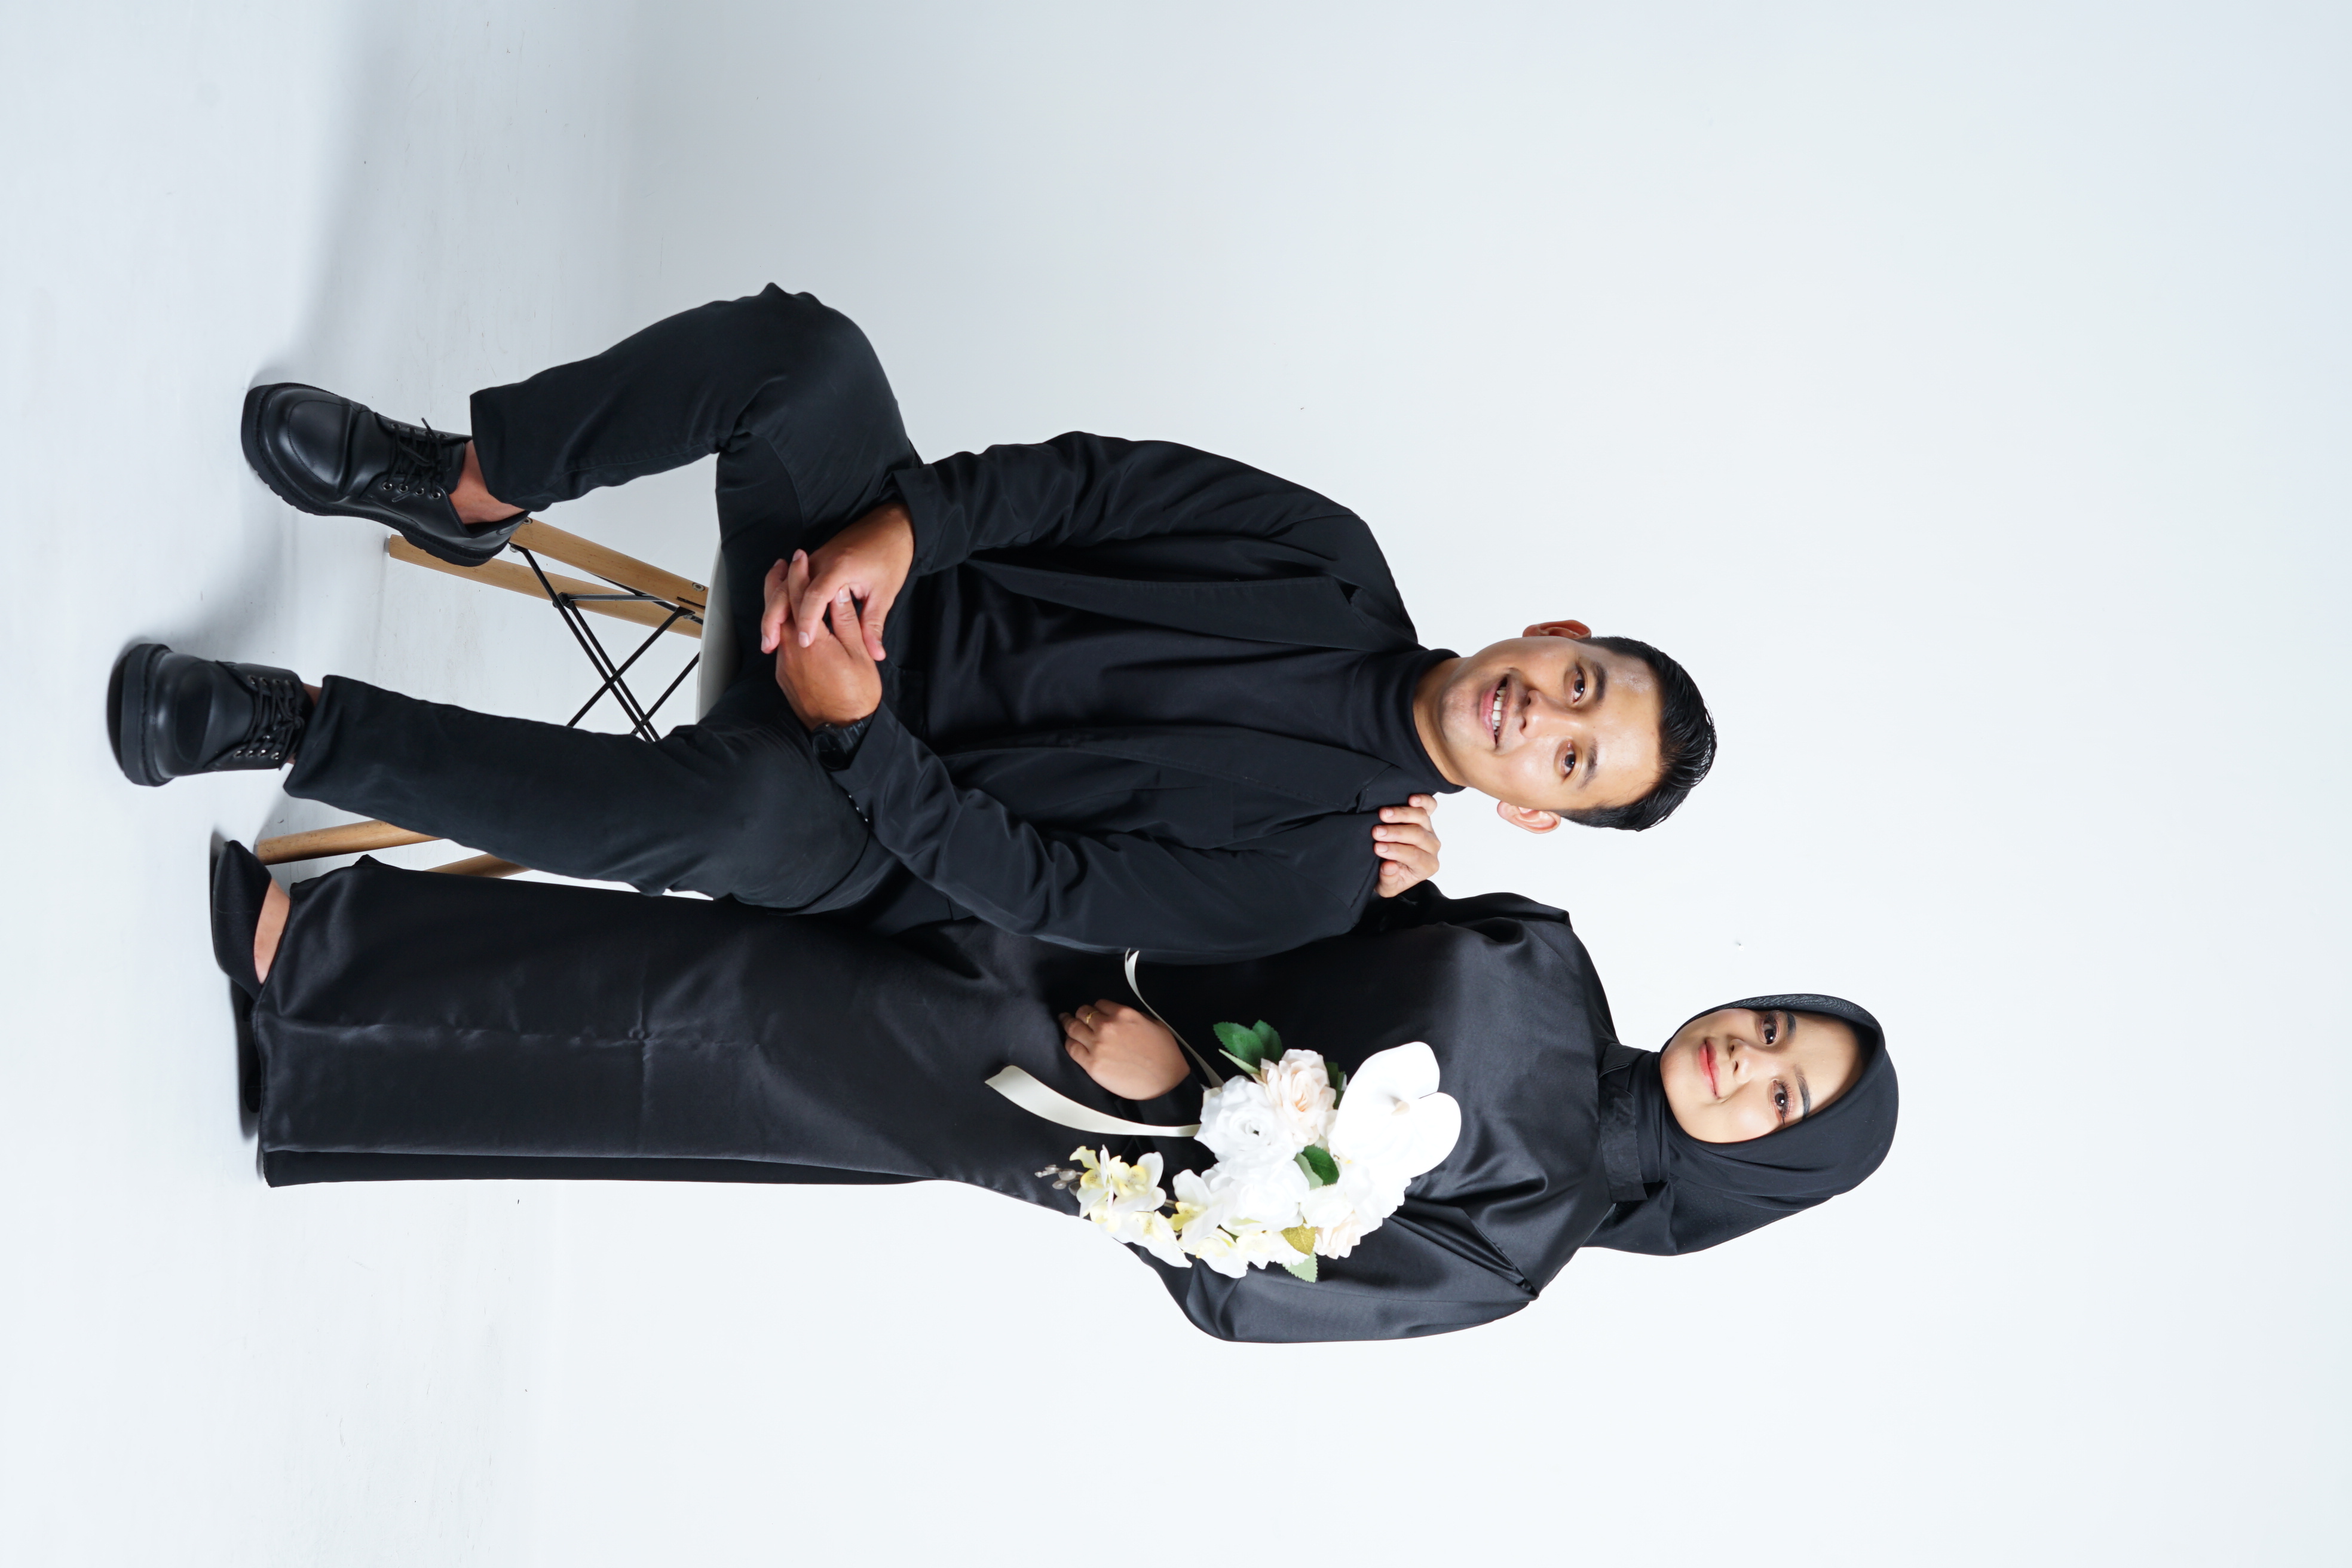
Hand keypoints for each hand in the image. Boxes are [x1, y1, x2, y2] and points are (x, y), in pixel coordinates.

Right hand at [762, 500, 914, 662]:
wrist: (889, 526)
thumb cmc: (889, 557)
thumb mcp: (885, 593)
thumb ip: (874, 625)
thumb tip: (876, 654)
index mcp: (838, 568)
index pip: (814, 596)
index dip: (807, 621)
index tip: (804, 643)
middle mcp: (820, 562)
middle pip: (787, 590)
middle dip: (774, 618)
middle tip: (769, 646)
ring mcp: (814, 561)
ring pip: (783, 587)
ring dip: (773, 612)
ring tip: (768, 640)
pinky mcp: (813, 563)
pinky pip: (790, 583)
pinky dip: (780, 602)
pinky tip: (774, 621)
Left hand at [768, 552, 882, 729]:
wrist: (843, 730)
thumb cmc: (857, 693)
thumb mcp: (858, 652)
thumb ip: (845, 620)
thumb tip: (837, 594)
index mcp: (810, 640)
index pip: (798, 597)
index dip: (798, 573)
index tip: (799, 556)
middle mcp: (790, 650)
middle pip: (778, 607)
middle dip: (779, 583)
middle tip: (783, 564)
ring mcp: (784, 664)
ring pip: (778, 625)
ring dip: (781, 603)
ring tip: (785, 586)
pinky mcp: (784, 676)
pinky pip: (781, 643)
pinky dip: (784, 625)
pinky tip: (792, 621)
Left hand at [1060, 999, 1189, 1099]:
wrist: (1165, 1081)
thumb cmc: (1164, 1054)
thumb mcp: (1153, 1023)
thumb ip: (1132, 1015)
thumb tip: (1118, 1016)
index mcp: (1123, 1014)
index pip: (1099, 1004)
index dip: (1097, 1008)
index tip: (1096, 1012)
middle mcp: (1107, 1027)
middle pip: (1083, 1013)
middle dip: (1081, 1014)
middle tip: (1077, 1016)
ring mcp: (1097, 1045)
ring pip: (1073, 1028)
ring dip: (1069, 1024)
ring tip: (1066, 1023)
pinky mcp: (1091, 1064)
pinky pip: (1072, 1048)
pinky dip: (1069, 1043)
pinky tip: (1071, 1042)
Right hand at [1372, 794, 1441, 897]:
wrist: (1392, 867)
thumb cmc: (1391, 876)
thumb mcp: (1387, 887)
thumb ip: (1389, 879)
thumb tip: (1389, 866)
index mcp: (1427, 866)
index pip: (1414, 856)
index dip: (1396, 851)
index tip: (1377, 847)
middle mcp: (1432, 847)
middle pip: (1418, 835)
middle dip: (1395, 833)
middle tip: (1376, 832)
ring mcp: (1429, 830)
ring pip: (1421, 817)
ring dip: (1401, 814)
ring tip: (1383, 814)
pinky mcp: (1425, 817)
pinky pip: (1430, 806)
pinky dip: (1423, 800)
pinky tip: (1411, 799)